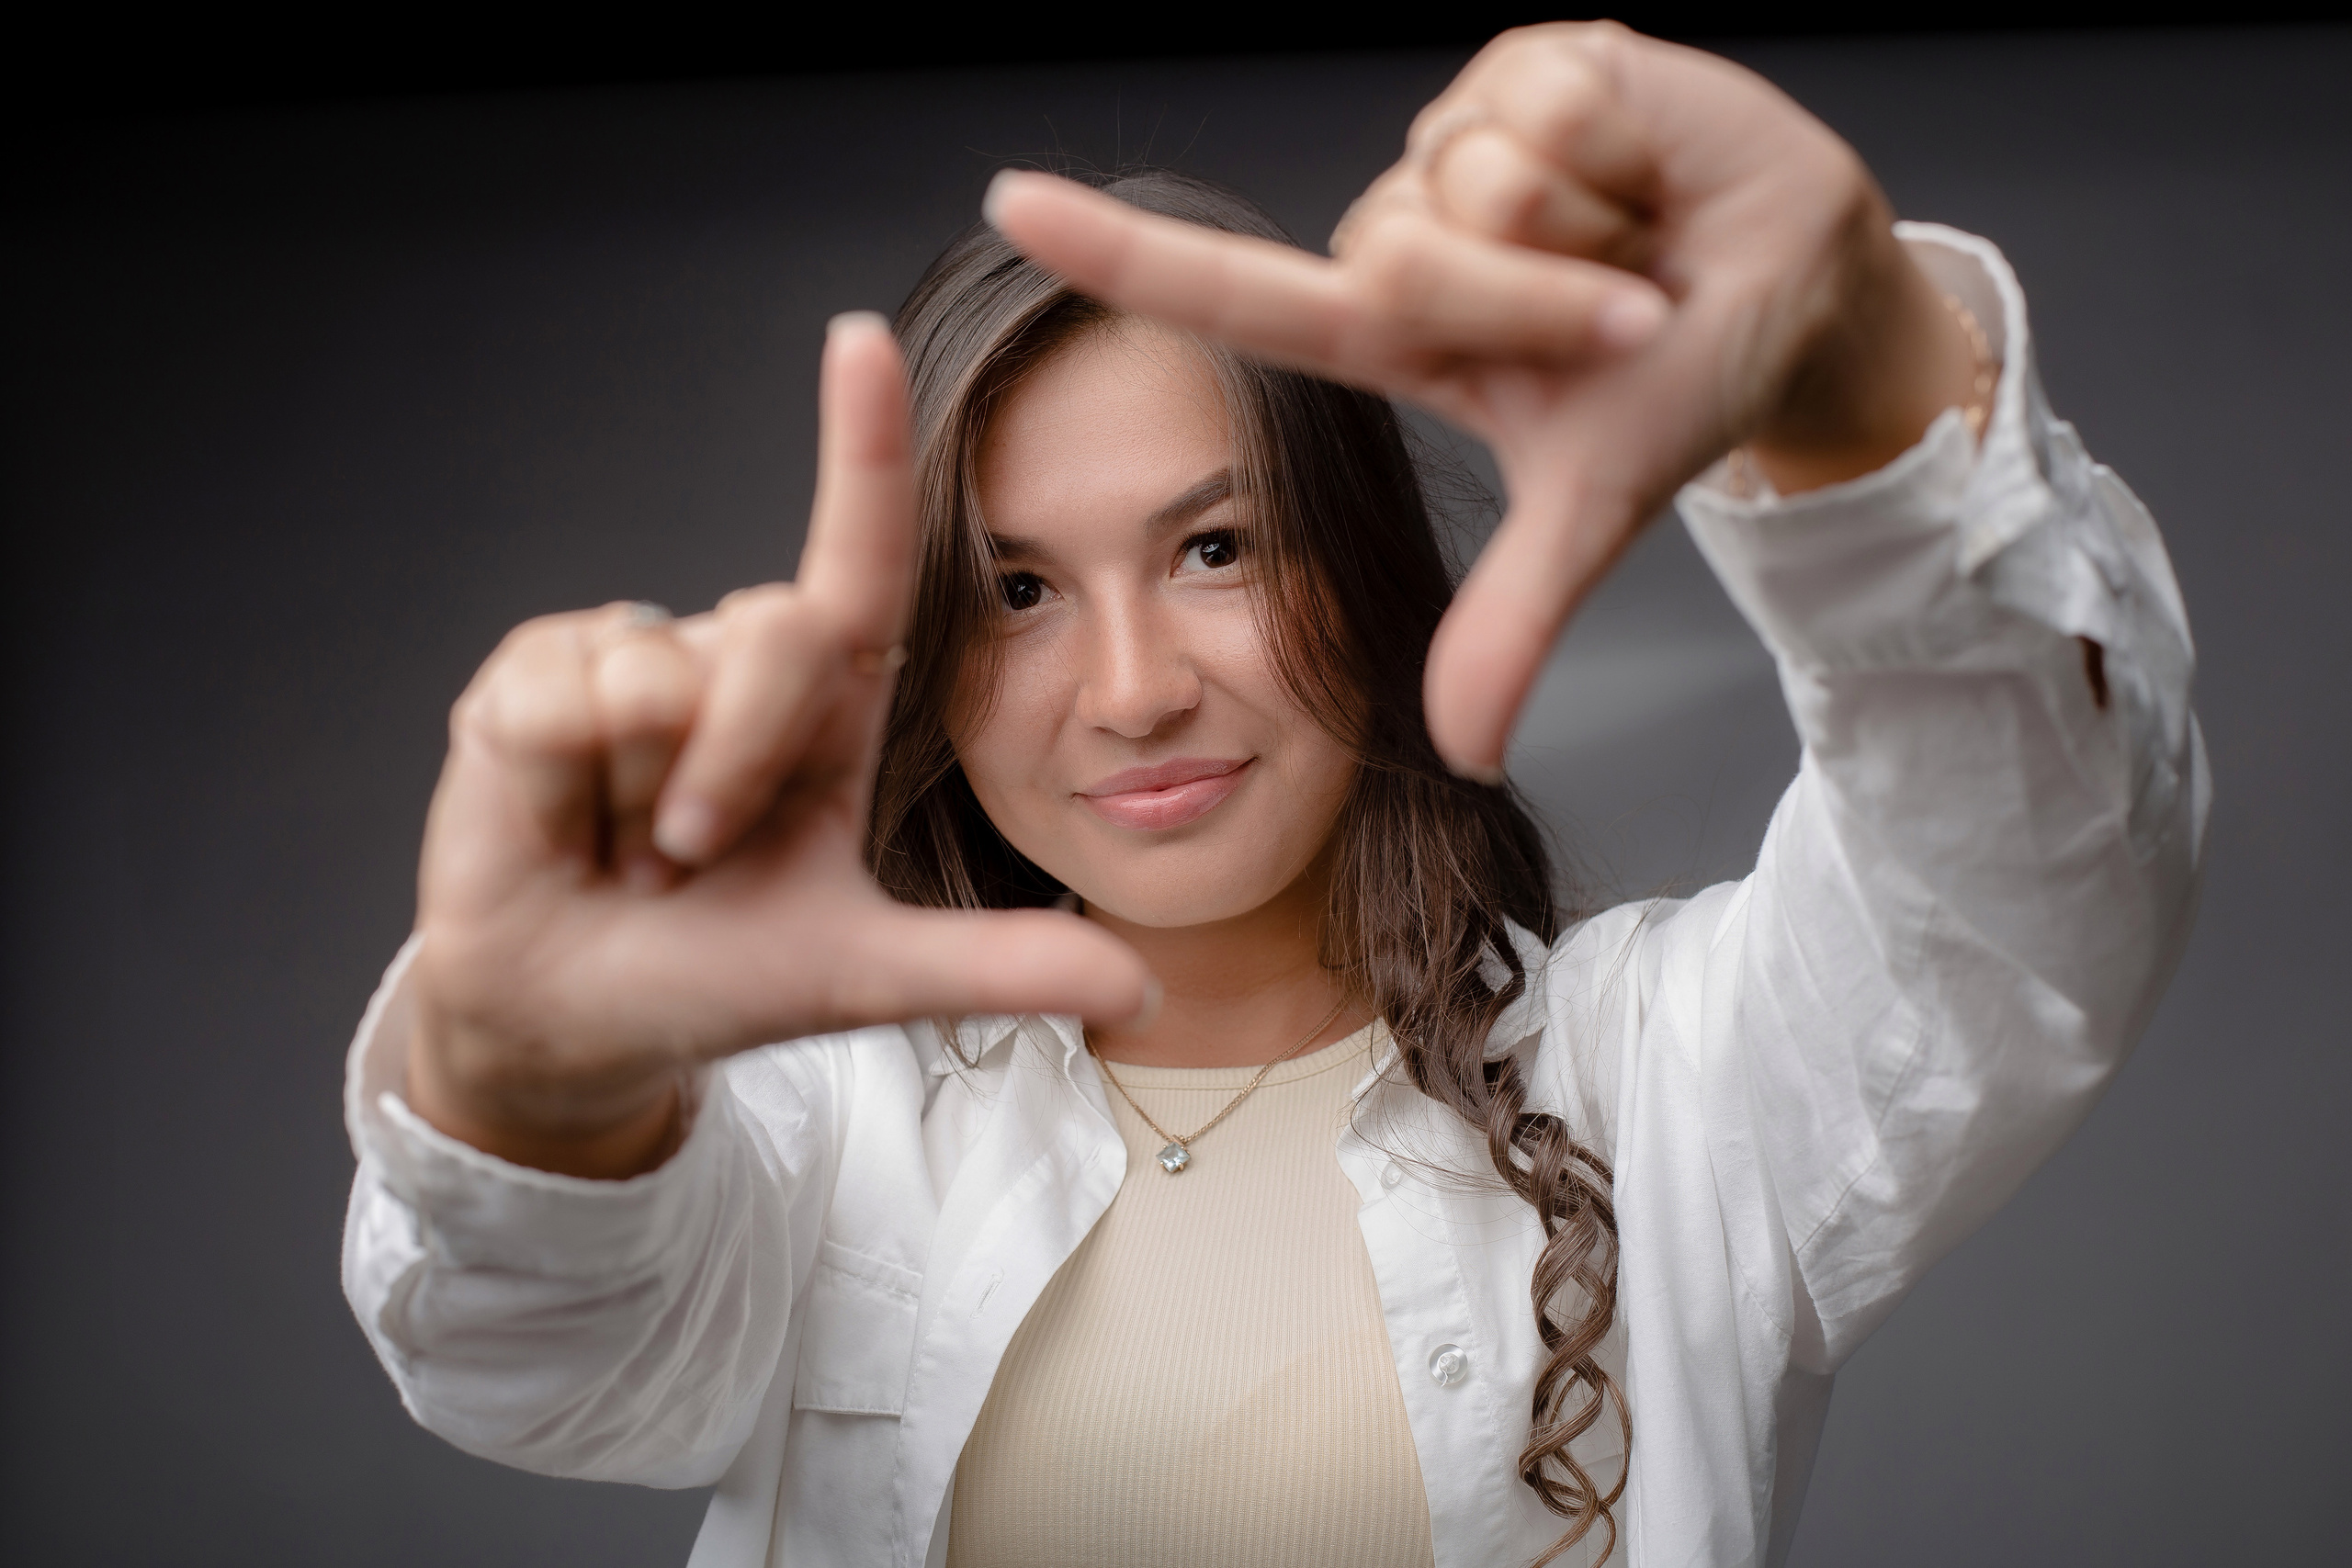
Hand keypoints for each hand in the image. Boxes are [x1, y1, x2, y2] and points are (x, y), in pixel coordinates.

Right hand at [406, 315, 1153, 1178]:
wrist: (574, 1021)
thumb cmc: (719, 977)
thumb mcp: (866, 974)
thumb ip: (996, 966)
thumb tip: (1144, 990)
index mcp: (828, 702)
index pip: (859, 558)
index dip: (862, 446)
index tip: (862, 340)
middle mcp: (737, 659)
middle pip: (774, 632)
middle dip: (742, 770)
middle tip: (697, 857)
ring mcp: (632, 660)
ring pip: (661, 674)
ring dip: (648, 794)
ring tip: (627, 847)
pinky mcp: (531, 678)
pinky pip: (563, 698)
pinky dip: (560, 786)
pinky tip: (557, 821)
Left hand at [982, 23, 1980, 777]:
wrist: (1800, 285)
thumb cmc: (1678, 382)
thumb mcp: (1592, 509)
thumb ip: (1513, 620)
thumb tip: (1465, 757)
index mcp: (1391, 328)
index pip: (1235, 291)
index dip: (1122, 252)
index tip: (1009, 201)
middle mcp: (1403, 226)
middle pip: (1405, 257)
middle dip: (1538, 304)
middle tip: (1626, 310)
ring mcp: (1458, 137)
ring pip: (1477, 180)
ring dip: (1589, 230)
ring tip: (1637, 236)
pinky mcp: (1526, 58)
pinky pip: (1549, 103)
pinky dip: (1628, 149)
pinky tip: (1649, 167)